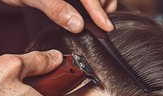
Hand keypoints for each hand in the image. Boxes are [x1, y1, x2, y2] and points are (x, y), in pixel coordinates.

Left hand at [2, 0, 116, 32]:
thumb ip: (56, 9)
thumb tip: (77, 24)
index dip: (98, 9)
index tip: (106, 26)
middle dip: (102, 4)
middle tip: (101, 22)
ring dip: (98, 3)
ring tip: (96, 17)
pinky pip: (84, 0)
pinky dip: (90, 4)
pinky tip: (87, 13)